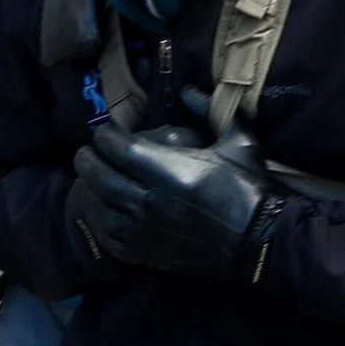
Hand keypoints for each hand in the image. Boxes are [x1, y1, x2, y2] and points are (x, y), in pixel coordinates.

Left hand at [70, 119, 282, 287]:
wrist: (258, 243)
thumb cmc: (248, 189)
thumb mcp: (237, 141)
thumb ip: (209, 111)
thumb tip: (187, 90)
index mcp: (171, 171)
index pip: (120, 148)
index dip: (106, 135)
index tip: (105, 130)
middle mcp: (151, 201)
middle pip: (102, 176)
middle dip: (88, 160)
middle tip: (85, 151)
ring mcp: (147, 231)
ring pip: (100, 208)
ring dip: (89, 190)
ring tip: (88, 179)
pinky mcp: (148, 255)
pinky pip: (111, 238)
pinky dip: (99, 222)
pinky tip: (100, 210)